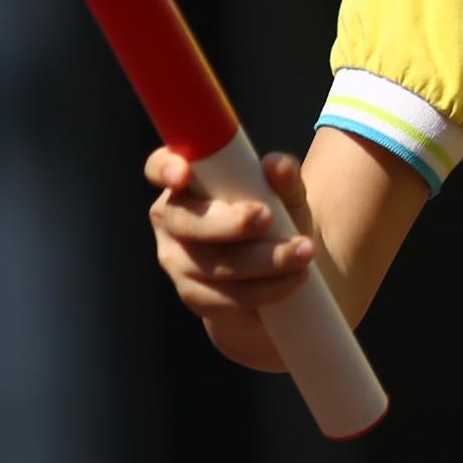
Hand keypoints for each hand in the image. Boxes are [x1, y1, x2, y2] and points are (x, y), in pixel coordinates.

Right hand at [147, 145, 317, 369]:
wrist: (277, 277)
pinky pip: (224, 297)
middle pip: (185, 221)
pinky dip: (264, 289)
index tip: (183, 174)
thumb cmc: (275, 222)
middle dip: (228, 223)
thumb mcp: (285, 196)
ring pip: (211, 263)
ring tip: (303, 252)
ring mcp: (177, 260)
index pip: (159, 167)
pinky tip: (293, 279)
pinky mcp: (193, 295)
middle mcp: (172, 219)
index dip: (165, 168)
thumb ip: (284, 176)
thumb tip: (277, 165)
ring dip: (263, 259)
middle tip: (267, 217)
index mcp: (188, 184)